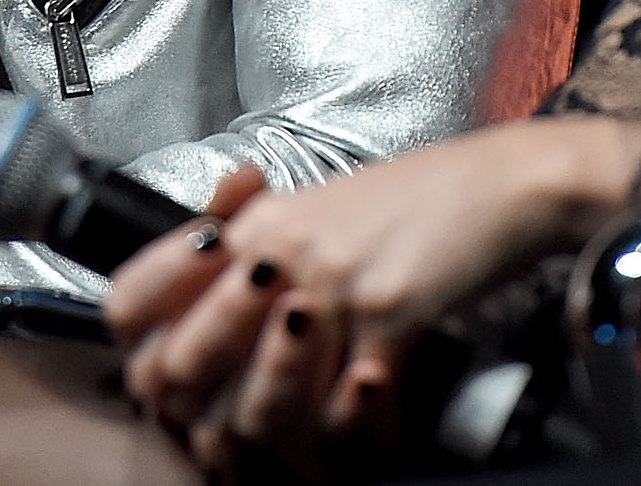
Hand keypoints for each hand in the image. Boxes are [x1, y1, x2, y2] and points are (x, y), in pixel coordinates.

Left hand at [109, 117, 640, 465]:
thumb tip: (213, 315)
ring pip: (261, 402)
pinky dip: (364, 439)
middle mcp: (274, 250)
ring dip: (283, 446)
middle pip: (184, 365)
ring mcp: (328, 282)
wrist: (505, 183)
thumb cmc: (421, 203)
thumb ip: (258, 250)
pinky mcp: (387, 312)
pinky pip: (351, 408)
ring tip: (303, 462)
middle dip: (203, 423)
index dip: (141, 359)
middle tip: (232, 449)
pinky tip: (377, 442)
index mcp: (248, 226)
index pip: (135, 301)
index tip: (174, 394)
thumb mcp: (320, 213)